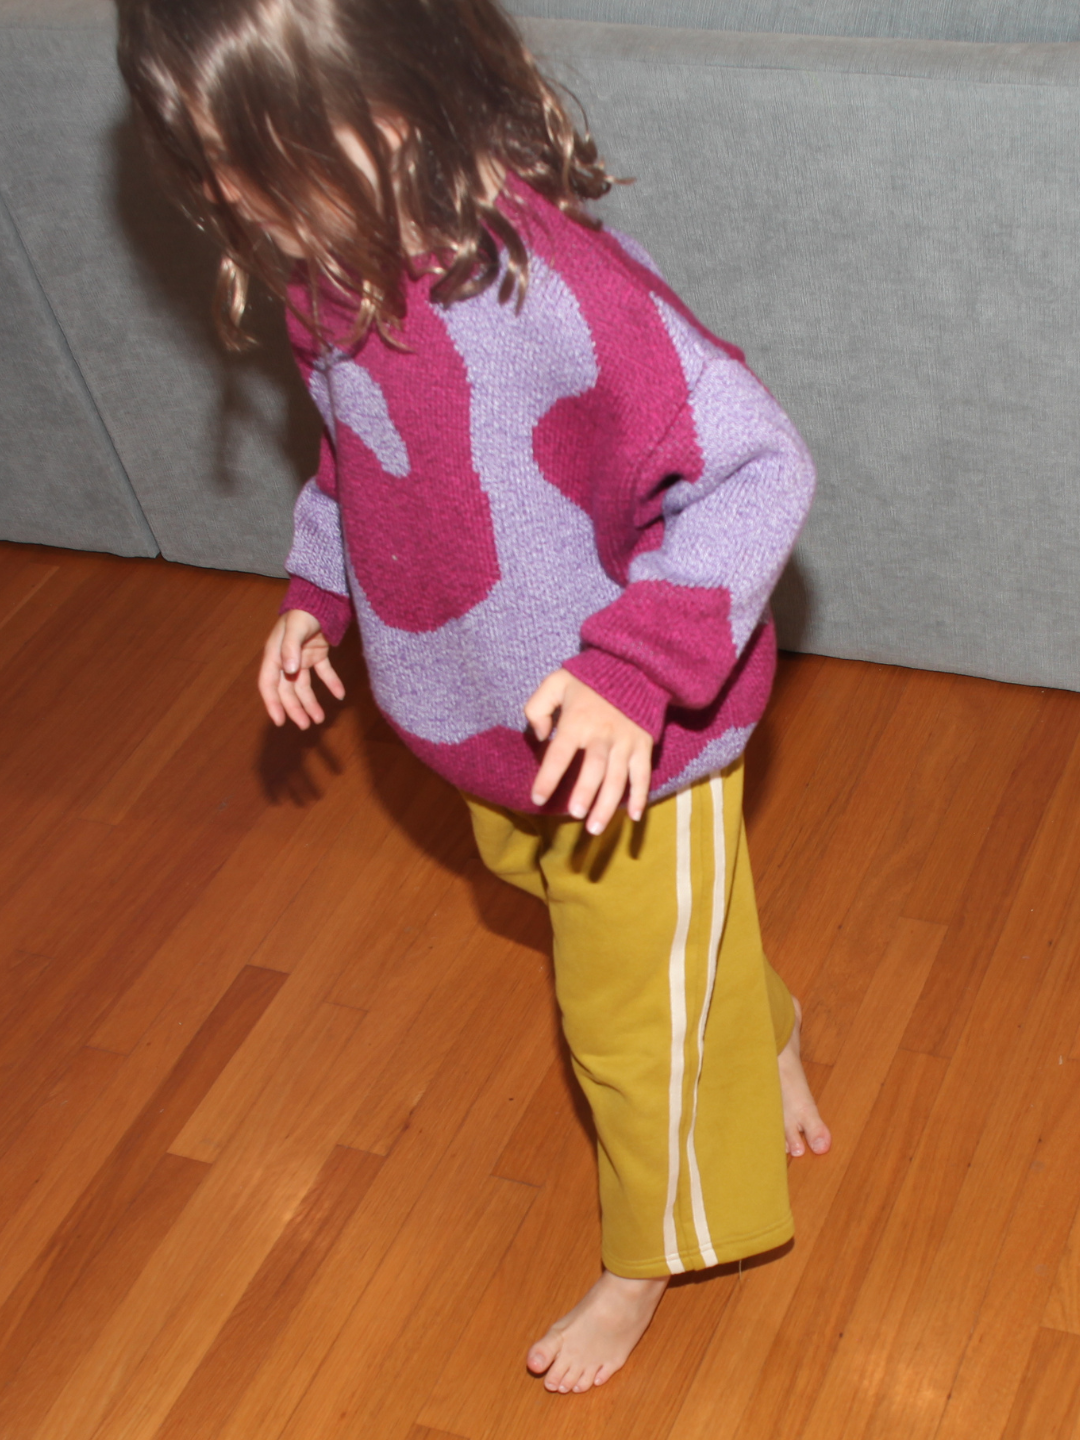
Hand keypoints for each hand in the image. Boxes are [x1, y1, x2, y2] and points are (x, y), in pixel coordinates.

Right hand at [258, 609, 344, 728]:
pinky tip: (340, 695)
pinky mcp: (318, 654)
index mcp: (274, 654)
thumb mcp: (295, 628)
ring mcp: (302, 657)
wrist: (322, 596)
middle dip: (295, 709)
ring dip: (311, 702)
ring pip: (304, 686)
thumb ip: (291, 648)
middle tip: (306, 725)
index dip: (272, 704)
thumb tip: (289, 670)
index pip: (269, 684)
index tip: (279, 721)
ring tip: (320, 719)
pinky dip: (332, 683)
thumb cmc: (304, 610)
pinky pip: (324, 673)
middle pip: (287, 690)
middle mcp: (286, 659)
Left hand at [524, 669, 651, 833]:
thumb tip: (539, 736)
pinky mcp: (643, 745)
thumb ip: (537, 706)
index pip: (559, 754)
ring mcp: (626, 742)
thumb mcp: (555, 682)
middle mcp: (602, 735)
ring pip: (618, 778)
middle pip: (594, 769)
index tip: (538, 798)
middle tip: (576, 814)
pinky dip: (640, 796)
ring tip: (596, 828)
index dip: (548, 778)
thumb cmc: (589, 679)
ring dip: (608, 804)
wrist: (633, 667)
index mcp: (577, 721)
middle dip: (585, 793)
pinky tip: (634, 817)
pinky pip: (643, 775)